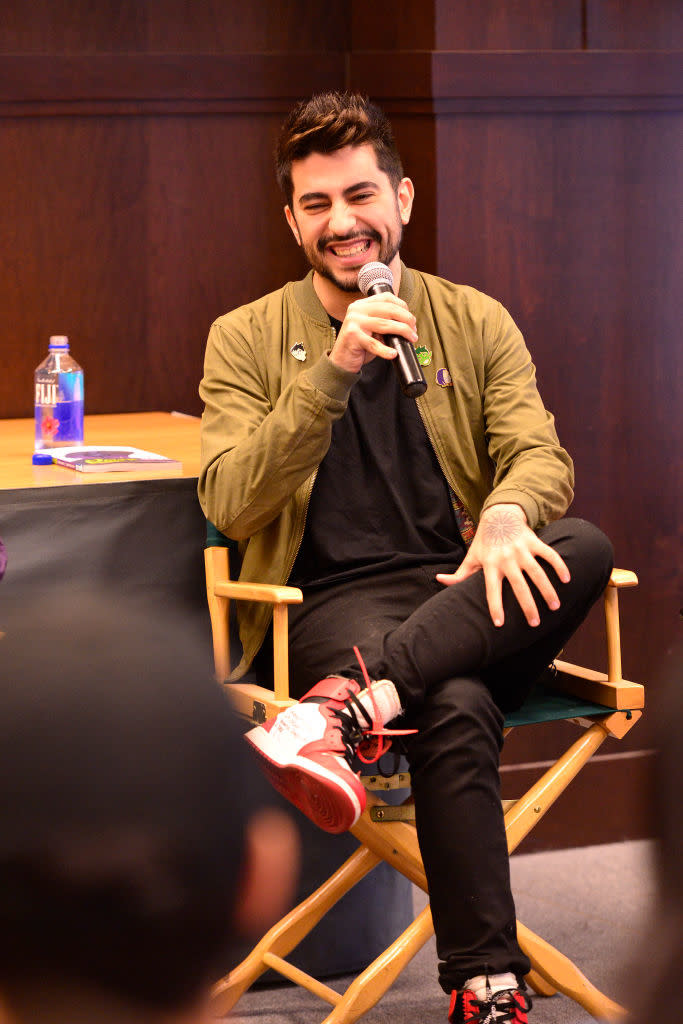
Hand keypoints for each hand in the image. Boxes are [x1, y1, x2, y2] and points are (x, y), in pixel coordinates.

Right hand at [329, 293, 417, 373]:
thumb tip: (408, 324)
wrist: (341, 361)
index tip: (411, 319)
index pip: (387, 298)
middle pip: (389, 309)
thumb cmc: (360, 345)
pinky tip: (393, 354)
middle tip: (414, 330)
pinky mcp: (353, 336)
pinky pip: (374, 344)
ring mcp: (354, 322)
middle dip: (406, 319)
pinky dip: (385, 350)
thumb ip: (384, 322)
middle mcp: (357, 310)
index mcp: (362, 304)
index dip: (403, 306)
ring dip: (402, 331)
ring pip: (385, 324)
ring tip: (411, 339)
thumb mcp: (372, 329)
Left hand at [436, 504, 570, 627]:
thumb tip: (440, 580)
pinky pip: (550, 555)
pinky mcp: (534, 542)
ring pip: (537, 573)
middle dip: (527, 606)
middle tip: (535, 623)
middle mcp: (506, 559)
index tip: (499, 624)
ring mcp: (521, 550)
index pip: (491, 590)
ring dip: (547, 590)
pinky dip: (559, 566)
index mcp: (490, 565)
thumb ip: (459, 574)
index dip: (495, 607)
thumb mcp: (471, 557)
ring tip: (555, 607)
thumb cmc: (485, 542)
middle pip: (518, 586)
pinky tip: (567, 580)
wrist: (499, 515)